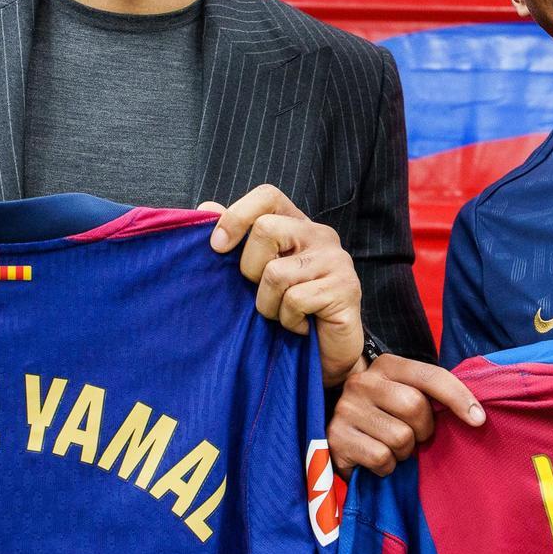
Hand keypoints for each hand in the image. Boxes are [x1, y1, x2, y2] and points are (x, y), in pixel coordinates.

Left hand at [200, 185, 362, 386]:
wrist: (323, 357)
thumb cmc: (287, 312)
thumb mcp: (256, 274)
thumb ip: (236, 241)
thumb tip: (206, 206)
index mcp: (298, 226)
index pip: (268, 196)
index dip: (237, 216)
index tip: (218, 247)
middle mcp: (320, 235)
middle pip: (266, 230)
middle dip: (250, 269)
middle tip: (263, 293)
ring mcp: (337, 260)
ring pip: (276, 272)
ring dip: (268, 305)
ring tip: (283, 315)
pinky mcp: (345, 288)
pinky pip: (296, 300)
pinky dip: (289, 321)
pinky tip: (301, 326)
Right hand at [327, 354, 485, 478]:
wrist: (339, 434)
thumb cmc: (385, 415)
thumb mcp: (406, 394)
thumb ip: (432, 395)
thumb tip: (475, 415)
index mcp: (387, 365)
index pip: (431, 376)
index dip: (459, 398)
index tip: (478, 419)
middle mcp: (363, 382)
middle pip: (415, 407)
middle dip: (424, 430)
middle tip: (415, 436)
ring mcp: (345, 409)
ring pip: (400, 437)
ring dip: (404, 452)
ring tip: (390, 446)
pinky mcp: (336, 437)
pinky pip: (381, 458)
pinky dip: (386, 467)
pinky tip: (375, 459)